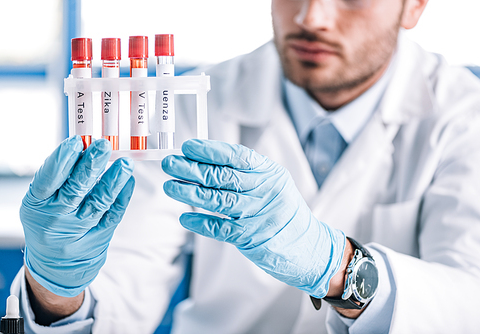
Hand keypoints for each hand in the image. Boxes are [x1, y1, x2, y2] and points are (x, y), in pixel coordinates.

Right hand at [20, 136, 134, 296]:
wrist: (55, 264)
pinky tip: (128, 181)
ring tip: (125, 162)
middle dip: (91, 165)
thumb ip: (57, 177)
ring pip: (98, 203)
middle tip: (104, 146)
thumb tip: (82, 146)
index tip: (76, 142)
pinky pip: (113, 215)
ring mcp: (79, 230)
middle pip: (75, 190)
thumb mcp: (41, 201)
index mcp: (37, 205)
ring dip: (113, 180)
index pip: (48, 180)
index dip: (62, 160)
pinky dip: (122, 197)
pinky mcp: (99, 237)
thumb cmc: (48, 220)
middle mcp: (56, 219)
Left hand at [162, 139, 345, 297]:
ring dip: (190, 193)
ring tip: (171, 186)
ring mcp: (258, 215)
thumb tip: (206, 162)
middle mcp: (265, 191)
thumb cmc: (284, 210)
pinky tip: (185, 216)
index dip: (210, 151)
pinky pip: (220, 228)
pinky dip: (201, 222)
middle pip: (223, 177)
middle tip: (170, 164)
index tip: (189, 147)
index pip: (237, 157)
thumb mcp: (274, 183)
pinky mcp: (250, 238)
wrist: (309, 246)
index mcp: (270, 174)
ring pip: (218, 200)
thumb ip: (246, 174)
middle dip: (193, 169)